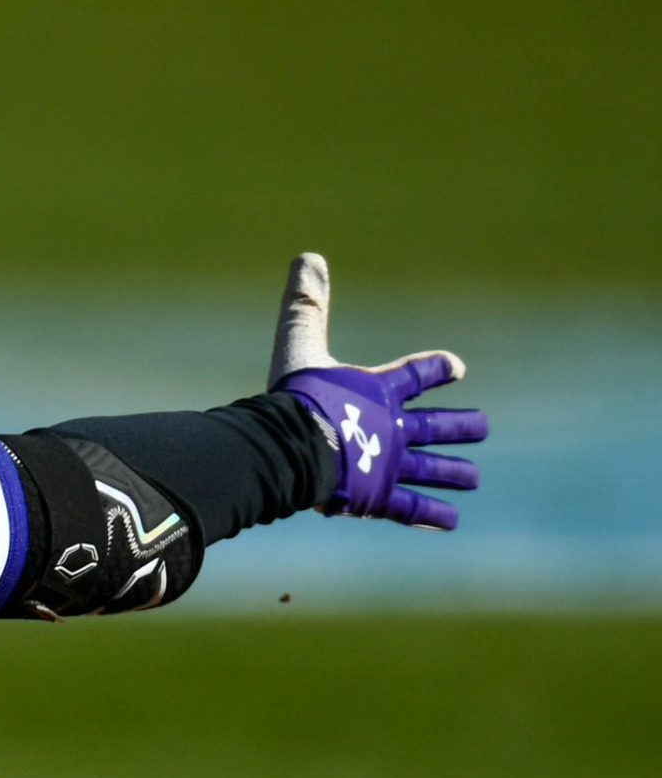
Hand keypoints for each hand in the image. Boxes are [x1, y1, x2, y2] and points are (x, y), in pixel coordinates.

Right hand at [267, 253, 488, 529]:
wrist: (297, 445)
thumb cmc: (298, 396)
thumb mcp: (299, 344)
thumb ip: (305, 306)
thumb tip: (309, 256)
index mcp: (380, 390)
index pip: (417, 374)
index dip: (437, 369)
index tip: (456, 367)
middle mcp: (396, 428)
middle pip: (436, 426)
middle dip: (460, 426)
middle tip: (481, 427)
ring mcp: (392, 464)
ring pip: (432, 468)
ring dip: (454, 472)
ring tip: (473, 478)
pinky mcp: (380, 495)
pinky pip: (410, 507)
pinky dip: (430, 514)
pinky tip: (450, 521)